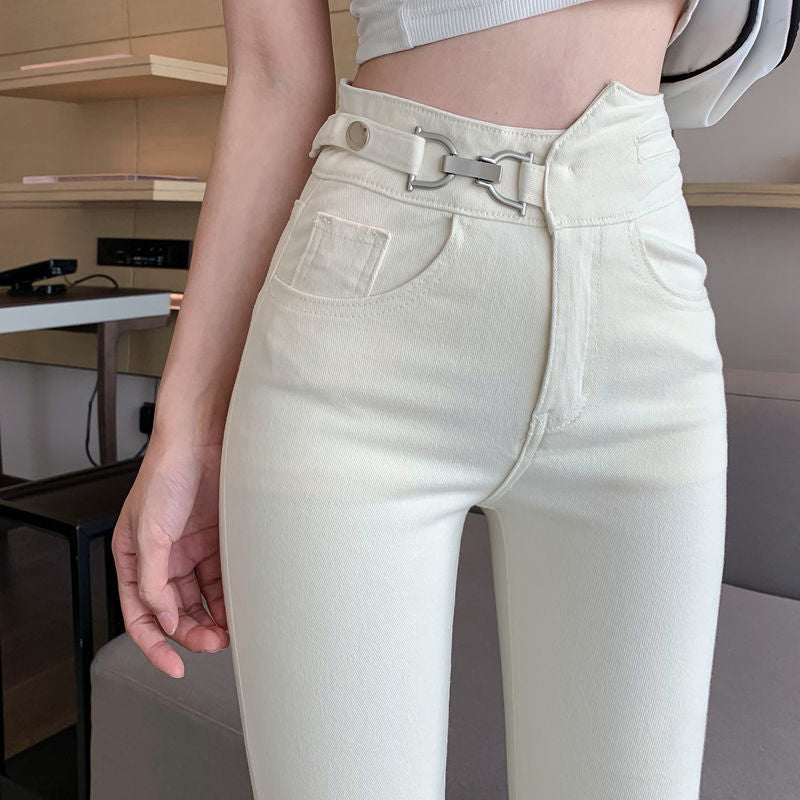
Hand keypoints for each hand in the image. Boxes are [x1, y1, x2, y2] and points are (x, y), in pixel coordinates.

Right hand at [111, 434, 229, 677]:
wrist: (202, 441)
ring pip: (200, 600)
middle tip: (213, 643)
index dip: (154, 646)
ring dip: (212, 619)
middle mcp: (162, 560)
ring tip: (229, 631)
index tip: (174, 668)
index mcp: (135, 560)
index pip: (140, 616)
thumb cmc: (166, 475)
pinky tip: (237, 607)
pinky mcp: (216, 542)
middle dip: (191, 633)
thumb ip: (152, 582)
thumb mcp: (148, 533)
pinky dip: (227, 597)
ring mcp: (190, 552)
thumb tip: (164, 622)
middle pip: (175, 612)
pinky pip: (220, 579)